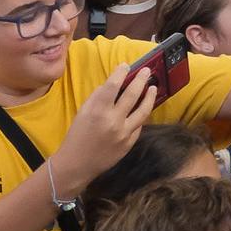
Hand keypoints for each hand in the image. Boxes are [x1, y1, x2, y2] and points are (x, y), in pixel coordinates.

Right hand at [51, 63, 160, 190]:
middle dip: (141, 80)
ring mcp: (123, 133)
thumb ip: (98, 98)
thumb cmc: (77, 136)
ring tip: (153, 88)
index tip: (126, 66)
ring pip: (143, 111)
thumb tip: (113, 84)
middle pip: (132, 95)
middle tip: (147, 71)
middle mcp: (113, 120)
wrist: (77, 164)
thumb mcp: (83, 112)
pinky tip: (143, 109)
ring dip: (150, 97)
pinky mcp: (129, 143)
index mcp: (98, 110)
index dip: (121, 73)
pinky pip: (139, 126)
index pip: (113, 85)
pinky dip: (141, 116)